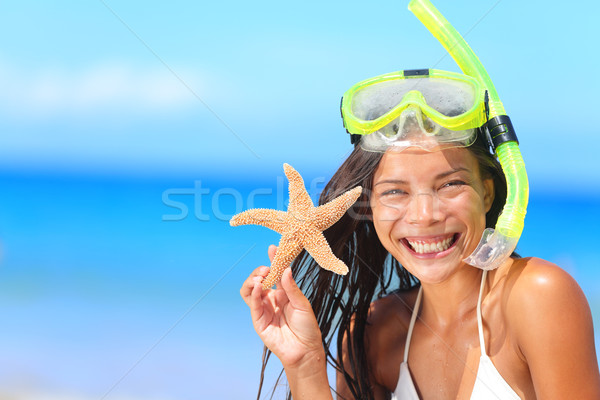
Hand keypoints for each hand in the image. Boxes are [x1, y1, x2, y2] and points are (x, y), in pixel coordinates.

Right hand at [240, 245, 323, 367]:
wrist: (305, 349)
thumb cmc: (307, 327)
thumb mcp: (302, 304)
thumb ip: (291, 288)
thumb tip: (285, 268)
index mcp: (282, 293)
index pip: (275, 273)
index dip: (273, 260)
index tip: (272, 248)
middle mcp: (271, 299)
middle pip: (258, 280)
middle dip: (260, 271)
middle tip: (267, 268)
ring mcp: (263, 309)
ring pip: (249, 290)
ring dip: (252, 280)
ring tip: (260, 277)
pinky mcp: (258, 320)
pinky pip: (252, 304)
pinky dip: (253, 293)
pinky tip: (258, 286)